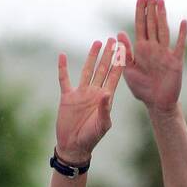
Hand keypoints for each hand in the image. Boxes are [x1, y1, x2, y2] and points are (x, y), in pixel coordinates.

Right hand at [56, 38, 123, 163]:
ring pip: (87, 70)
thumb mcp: (102, 125)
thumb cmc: (91, 138)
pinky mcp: (67, 97)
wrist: (74, 147)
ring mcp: (81, 94)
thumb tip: (107, 93)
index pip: (114, 76)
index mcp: (105, 99)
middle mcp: (94, 93)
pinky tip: (62, 56)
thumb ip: (105, 109)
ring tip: (97, 43)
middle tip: (112, 39)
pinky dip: (63, 68)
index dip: (119, 63)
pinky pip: (64, 79)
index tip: (124, 48)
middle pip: (102, 69)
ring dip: (92, 57)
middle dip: (108, 55)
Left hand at [117, 0, 186, 111]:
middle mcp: (153, 48)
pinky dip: (182, 35)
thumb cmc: (142, 89)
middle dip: (151, 6)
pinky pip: (179, 46)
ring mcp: (165, 53)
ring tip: (161, 0)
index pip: (140, 24)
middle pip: (152, 23)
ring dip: (163, 15)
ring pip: (163, 30)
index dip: (141, 10)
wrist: (157, 104)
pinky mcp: (176, 61)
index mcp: (142, 49)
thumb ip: (124, 53)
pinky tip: (183, 22)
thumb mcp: (129, 71)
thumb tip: (119, 34)